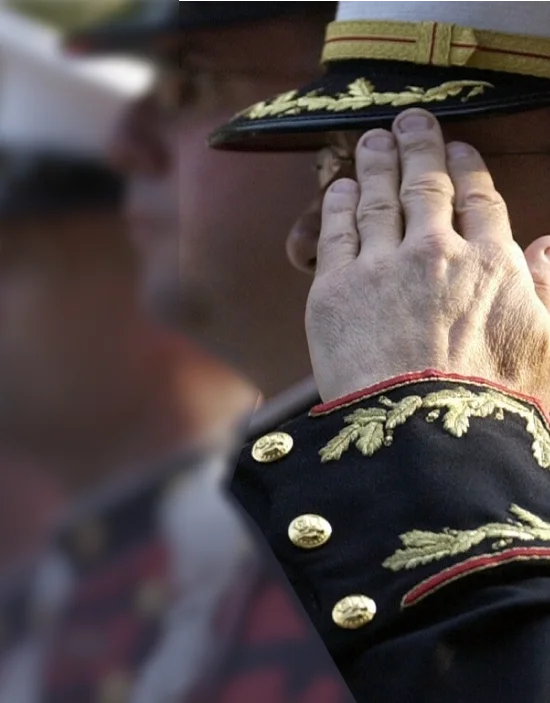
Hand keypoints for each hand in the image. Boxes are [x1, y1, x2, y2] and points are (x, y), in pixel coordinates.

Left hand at [306, 108, 549, 403]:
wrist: (422, 440)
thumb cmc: (491, 404)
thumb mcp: (548, 349)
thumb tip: (548, 246)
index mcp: (493, 264)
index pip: (479, 199)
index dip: (467, 167)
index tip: (458, 148)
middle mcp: (437, 252)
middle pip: (426, 183)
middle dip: (418, 145)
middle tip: (409, 121)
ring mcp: (382, 267)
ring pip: (378, 197)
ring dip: (375, 163)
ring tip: (371, 140)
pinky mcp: (336, 289)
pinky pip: (336, 231)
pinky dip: (337, 203)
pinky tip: (338, 187)